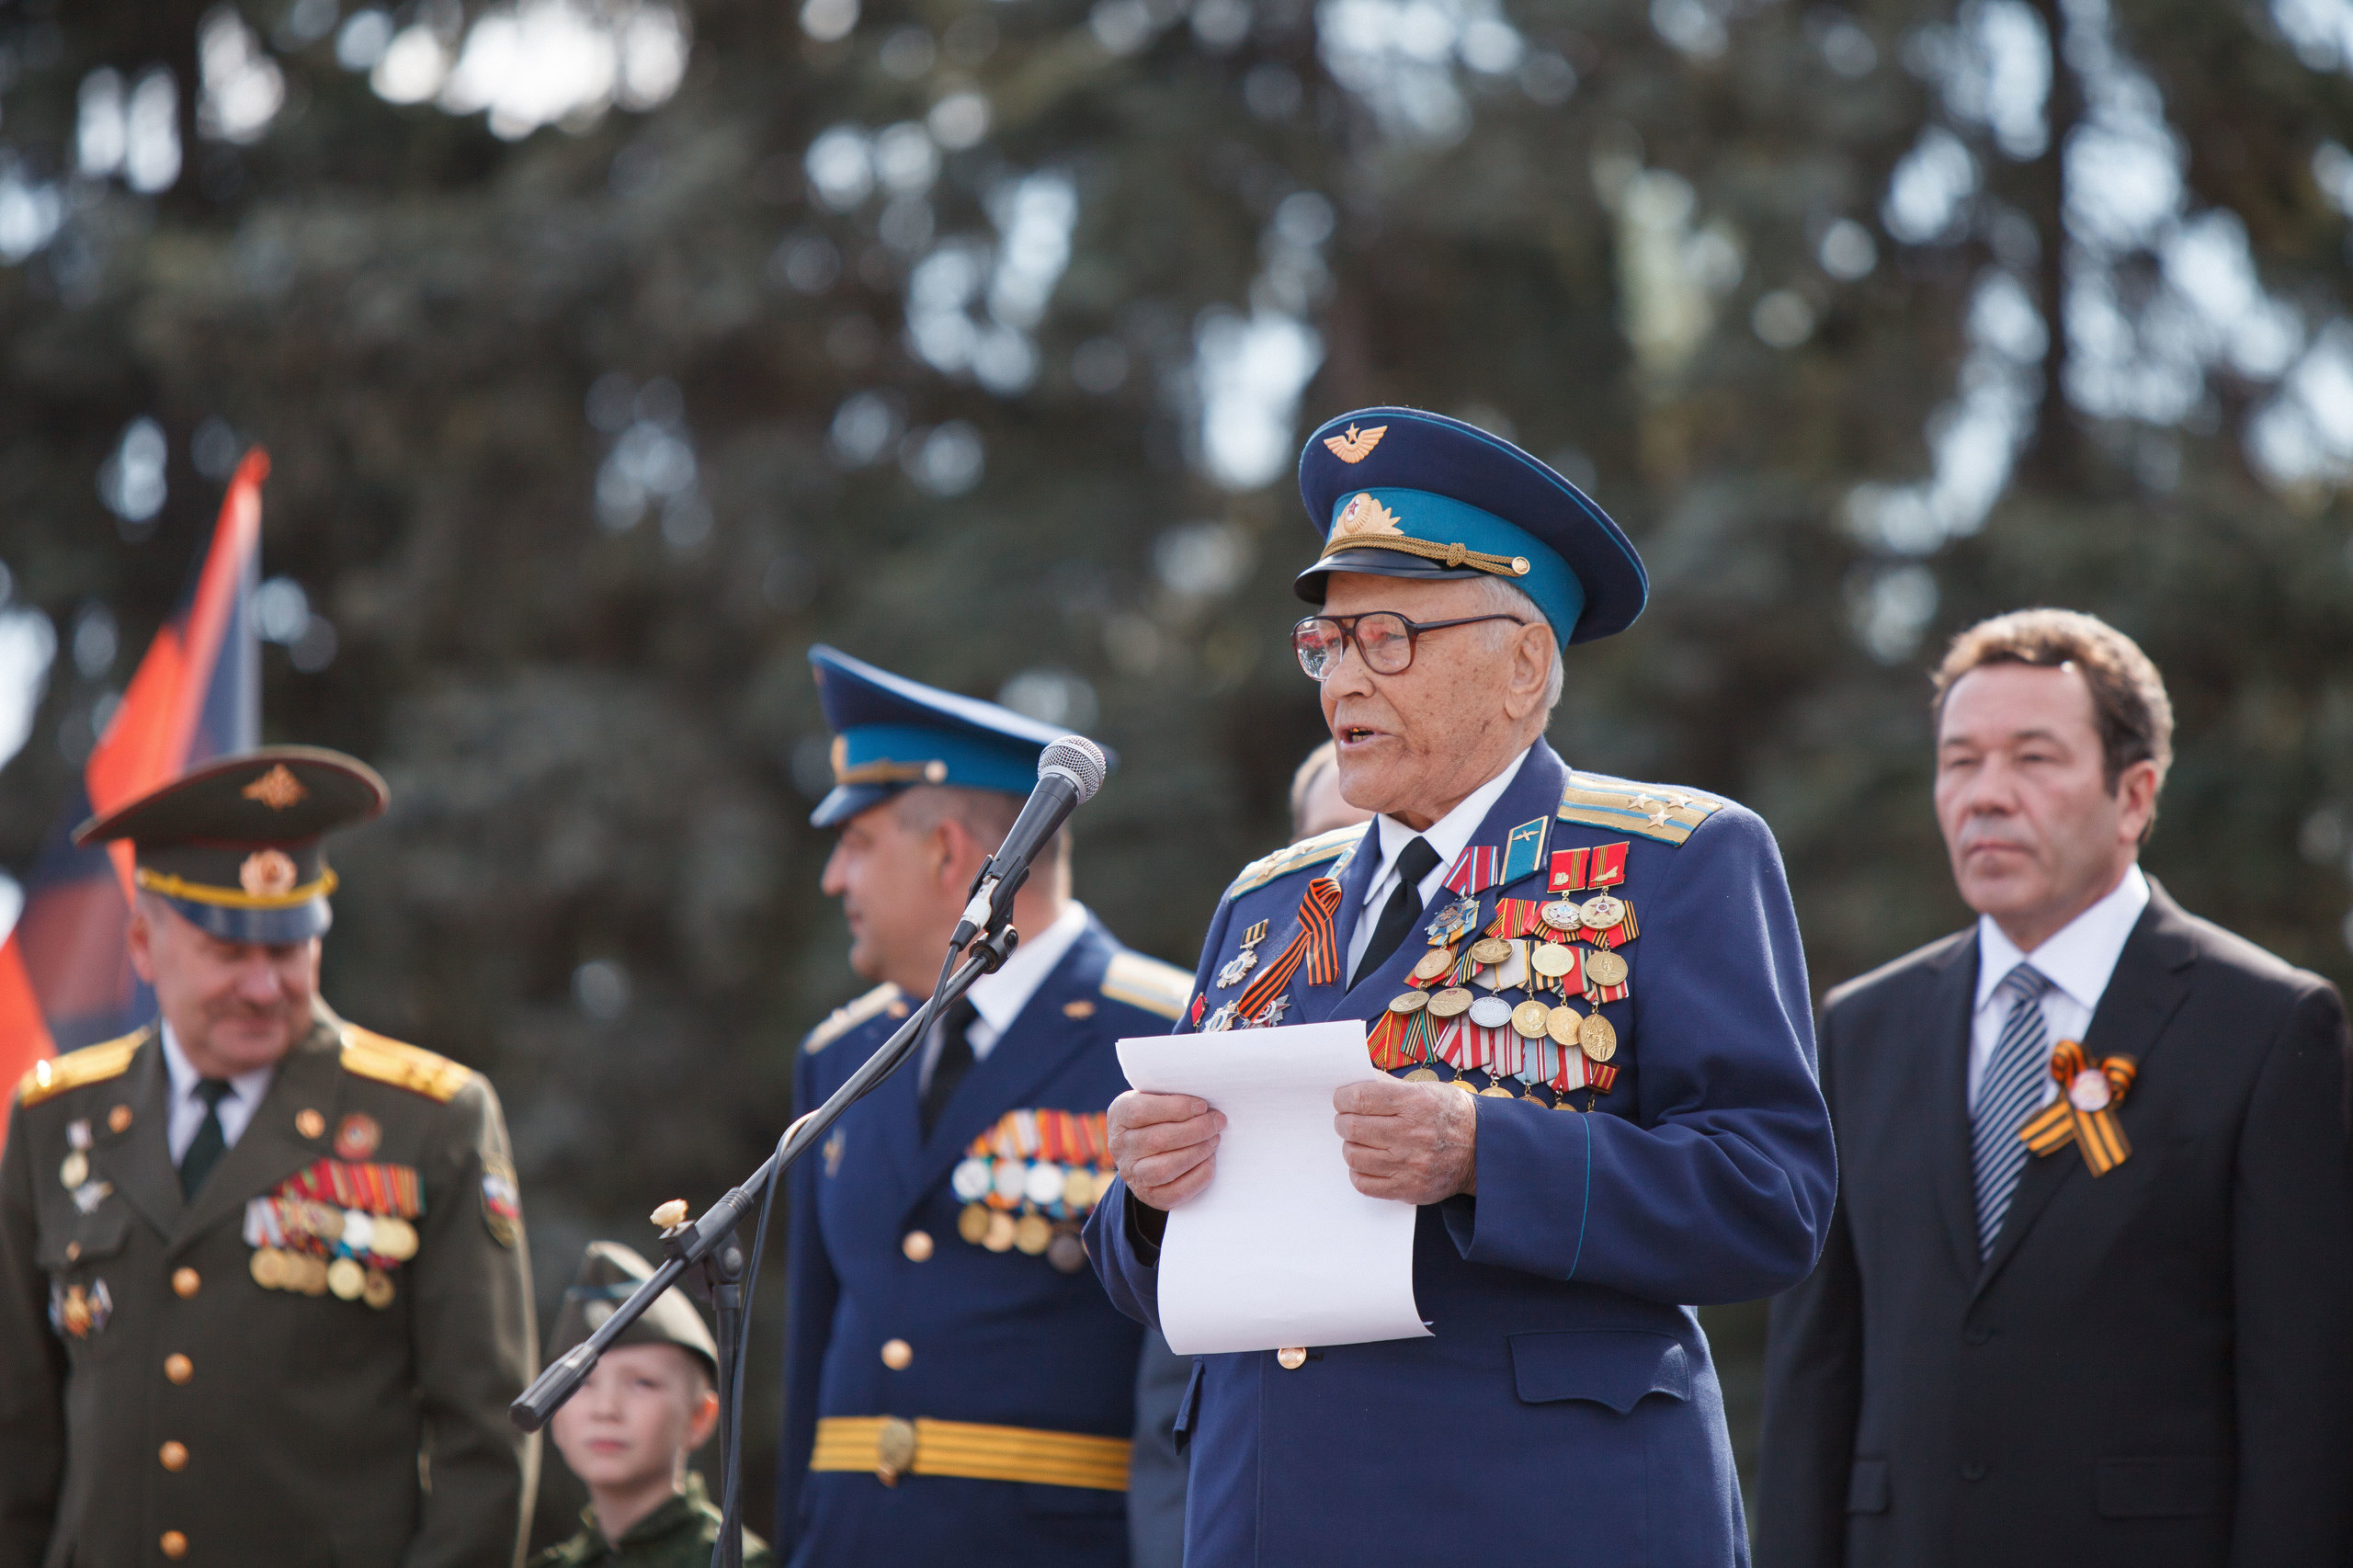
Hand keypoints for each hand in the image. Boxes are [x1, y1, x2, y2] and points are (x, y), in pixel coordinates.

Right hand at [1109, 1090, 1225, 1210]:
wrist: (1144, 1149)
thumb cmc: (1157, 1116)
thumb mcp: (1154, 1098)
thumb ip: (1171, 1097)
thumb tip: (1204, 1104)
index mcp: (1119, 1115)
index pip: (1140, 1111)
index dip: (1176, 1108)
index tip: (1202, 1106)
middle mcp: (1120, 1146)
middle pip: (1157, 1140)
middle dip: (1195, 1130)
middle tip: (1217, 1122)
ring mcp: (1132, 1174)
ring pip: (1165, 1168)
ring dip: (1197, 1152)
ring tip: (1214, 1140)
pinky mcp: (1148, 1195)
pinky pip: (1175, 1192)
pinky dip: (1198, 1176)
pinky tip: (1209, 1161)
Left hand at [1334, 1077, 1477, 1203]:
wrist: (1482, 1150)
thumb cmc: (1450, 1114)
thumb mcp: (1426, 1089)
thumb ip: (1389, 1085)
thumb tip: (1354, 1082)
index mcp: (1415, 1103)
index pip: (1361, 1098)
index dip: (1342, 1098)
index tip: (1342, 1100)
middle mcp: (1412, 1134)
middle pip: (1352, 1127)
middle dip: (1342, 1121)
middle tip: (1346, 1120)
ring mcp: (1410, 1164)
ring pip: (1354, 1156)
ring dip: (1351, 1147)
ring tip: (1360, 1142)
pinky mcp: (1409, 1188)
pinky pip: (1364, 1184)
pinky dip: (1359, 1173)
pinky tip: (1368, 1163)